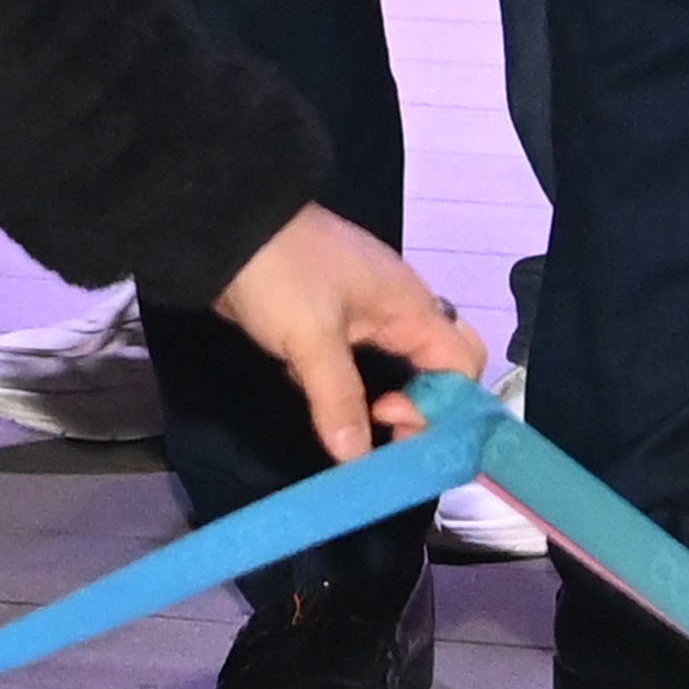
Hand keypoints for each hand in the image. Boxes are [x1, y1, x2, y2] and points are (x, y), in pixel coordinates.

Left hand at [211, 203, 492, 462]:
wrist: (226, 229)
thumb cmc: (282, 273)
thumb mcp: (311, 338)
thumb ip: (339, 400)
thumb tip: (357, 460)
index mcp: (410, 305)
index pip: (462, 362)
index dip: (445, 402)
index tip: (391, 421)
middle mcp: (399, 311)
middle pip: (439, 366)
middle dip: (424, 406)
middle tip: (384, 434)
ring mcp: (366, 315)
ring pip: (400, 368)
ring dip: (390, 402)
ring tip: (362, 437)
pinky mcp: (333, 323)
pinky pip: (363, 365)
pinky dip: (356, 393)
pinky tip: (333, 413)